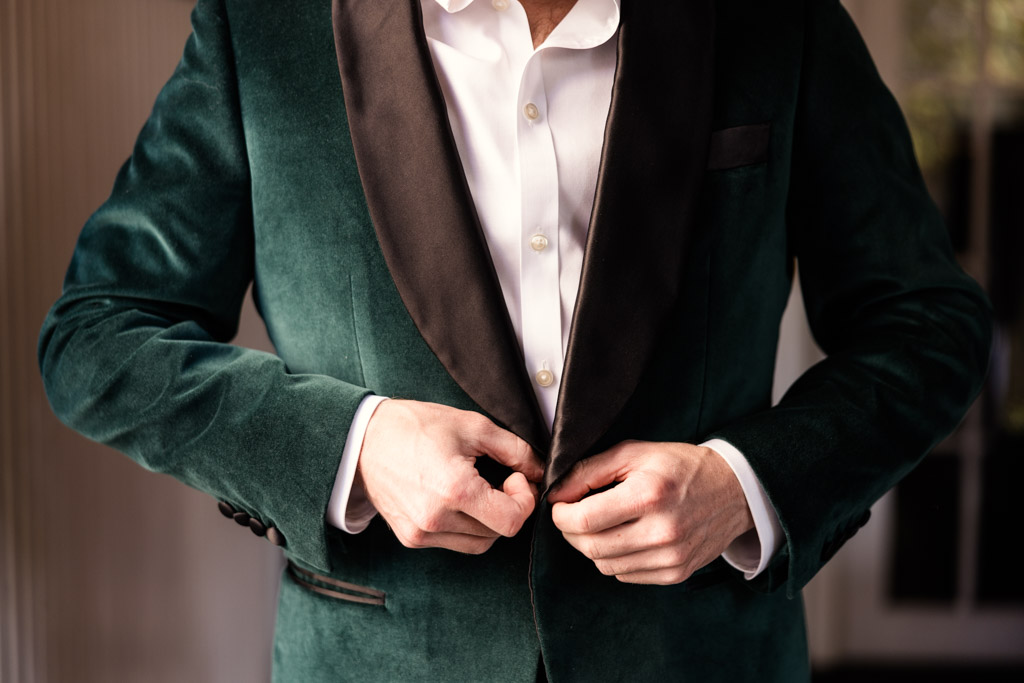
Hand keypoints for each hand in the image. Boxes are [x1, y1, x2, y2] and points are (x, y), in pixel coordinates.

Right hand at [357, 399, 543, 553]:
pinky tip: (457, 500)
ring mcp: (421, 533)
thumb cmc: (416, 426)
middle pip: (498, 533)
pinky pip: (454, 543)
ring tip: (478, 489)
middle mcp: (436, 519)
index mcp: (454, 490)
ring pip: (479, 543)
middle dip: (508, 507)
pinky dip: (465, 526)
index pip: (511, 521)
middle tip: (500, 479)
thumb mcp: (473, 426)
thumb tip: (540, 470)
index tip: (514, 477)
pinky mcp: (411, 539)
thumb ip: (515, 450)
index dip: (523, 500)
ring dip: (488, 521)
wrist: (364, 439)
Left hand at [548, 441, 753, 584]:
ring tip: (601, 524)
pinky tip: (624, 537)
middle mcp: (661, 532)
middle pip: (590, 547)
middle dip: (571, 532)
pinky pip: (626, 576)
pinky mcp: (676, 573)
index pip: (584, 521)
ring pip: (605, 565)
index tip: (560, 506)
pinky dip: (615, 559)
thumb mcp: (633, 453)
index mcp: (648, 496)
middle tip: (573, 516)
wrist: (733, 490)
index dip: (561, 515)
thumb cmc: (679, 466)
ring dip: (592, 546)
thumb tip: (556, 494)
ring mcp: (671, 558)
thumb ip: (589, 471)